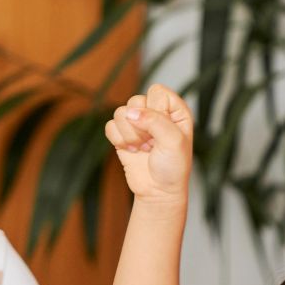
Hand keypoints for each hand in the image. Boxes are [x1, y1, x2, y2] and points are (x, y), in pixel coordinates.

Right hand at [105, 84, 192, 207]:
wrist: (158, 192)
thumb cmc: (173, 168)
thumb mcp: (173, 141)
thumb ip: (155, 121)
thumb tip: (130, 113)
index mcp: (174, 109)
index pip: (156, 92)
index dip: (157, 111)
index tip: (164, 131)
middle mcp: (155, 112)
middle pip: (135, 100)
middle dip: (141, 126)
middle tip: (152, 143)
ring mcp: (137, 123)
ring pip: (120, 113)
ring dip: (130, 135)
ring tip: (143, 149)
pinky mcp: (122, 134)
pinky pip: (110, 126)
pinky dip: (119, 141)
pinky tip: (132, 152)